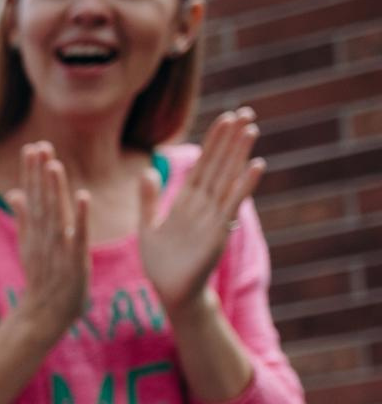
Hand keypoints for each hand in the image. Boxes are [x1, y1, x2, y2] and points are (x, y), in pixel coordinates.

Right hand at [10, 142, 90, 346]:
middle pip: (42, 200)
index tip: (32, 147)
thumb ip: (23, 217)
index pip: (32, 197)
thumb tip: (14, 192)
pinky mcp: (76, 261)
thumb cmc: (41, 279)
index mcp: (34, 232)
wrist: (44, 314)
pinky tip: (83, 196)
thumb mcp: (28, 246)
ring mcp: (59, 250)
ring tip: (55, 164)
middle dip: (40, 174)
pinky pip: (79, 236)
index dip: (31, 173)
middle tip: (40, 147)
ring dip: (55, 190)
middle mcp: (44, 237)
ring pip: (56, 214)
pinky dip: (81, 217)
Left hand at [141, 108, 263, 318]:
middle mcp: (203, 205)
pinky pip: (232, 204)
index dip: (213, 142)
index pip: (202, 165)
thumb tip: (146, 172)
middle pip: (218, 165)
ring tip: (252, 129)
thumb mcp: (148, 227)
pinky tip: (256, 165)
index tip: (225, 117)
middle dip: (230, 140)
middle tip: (245, 111)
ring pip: (227, 179)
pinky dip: (243, 185)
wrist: (170, 292)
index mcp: (185, 202)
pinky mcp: (218, 232)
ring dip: (239, 154)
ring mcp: (212, 217)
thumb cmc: (161, 263)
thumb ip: (149, 200)